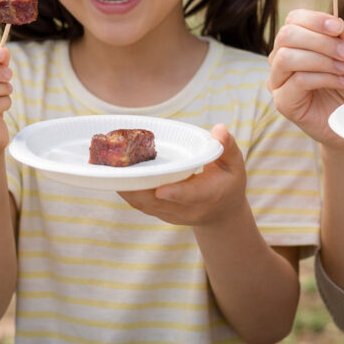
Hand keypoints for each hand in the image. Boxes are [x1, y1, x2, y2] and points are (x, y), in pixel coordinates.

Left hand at [119, 124, 247, 226]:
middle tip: (119, 168)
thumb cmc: (228, 183)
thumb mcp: (234, 164)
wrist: (221, 214)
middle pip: (159, 201)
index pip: (191, 195)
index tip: (160, 190)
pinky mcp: (160, 213)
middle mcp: (188, 209)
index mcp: (208, 195)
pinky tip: (113, 175)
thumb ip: (226, 147)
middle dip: (138, 187)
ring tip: (110, 168)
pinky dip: (126, 191)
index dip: (175, 193)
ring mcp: (172, 214)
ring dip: (126, 188)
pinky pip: (140, 204)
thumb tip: (218, 129)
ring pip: (145, 205)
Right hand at [267, 9, 343, 147]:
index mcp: (297, 43)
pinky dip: (323, 78)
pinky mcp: (283, 102)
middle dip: (320, 40)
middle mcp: (282, 59)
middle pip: (287, 35)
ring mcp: (279, 81)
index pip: (294, 19)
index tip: (339, 28)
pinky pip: (297, 80)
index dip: (315, 19)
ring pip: (286, 57)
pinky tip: (341, 83)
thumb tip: (335, 24)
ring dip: (321, 59)